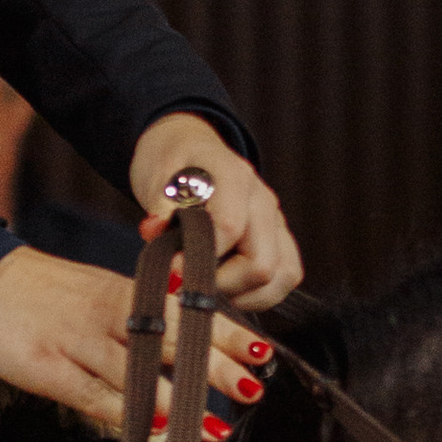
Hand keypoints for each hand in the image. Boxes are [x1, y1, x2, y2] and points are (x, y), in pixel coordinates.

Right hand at [0, 245, 270, 441]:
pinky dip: (123, 410)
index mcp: (125, 292)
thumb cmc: (45, 292)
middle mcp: (109, 312)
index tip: (263, 352)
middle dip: (214, 366)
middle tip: (252, 388)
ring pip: (136, 367)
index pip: (186, 311)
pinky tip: (153, 428)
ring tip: (214, 425)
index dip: (225, 334)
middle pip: (170, 338)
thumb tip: (184, 361)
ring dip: (178, 398)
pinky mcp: (47, 366)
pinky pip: (91, 392)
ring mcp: (78, 339)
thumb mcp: (99, 296)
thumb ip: (139, 324)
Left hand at [127, 115, 304, 313]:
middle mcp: (263, 200)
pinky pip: (287, 276)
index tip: (174, 270)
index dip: (201, 259)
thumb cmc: (171, 162)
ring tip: (210, 286)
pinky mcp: (281, 238)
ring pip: (283, 275)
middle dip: (223, 285)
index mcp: (233, 177)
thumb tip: (155, 229)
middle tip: (190, 283)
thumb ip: (158, 205)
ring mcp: (276, 220)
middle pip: (262, 263)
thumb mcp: (155, 174)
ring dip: (245, 294)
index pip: (230, 228)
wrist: (188, 147)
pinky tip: (230, 288)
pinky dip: (260, 294)